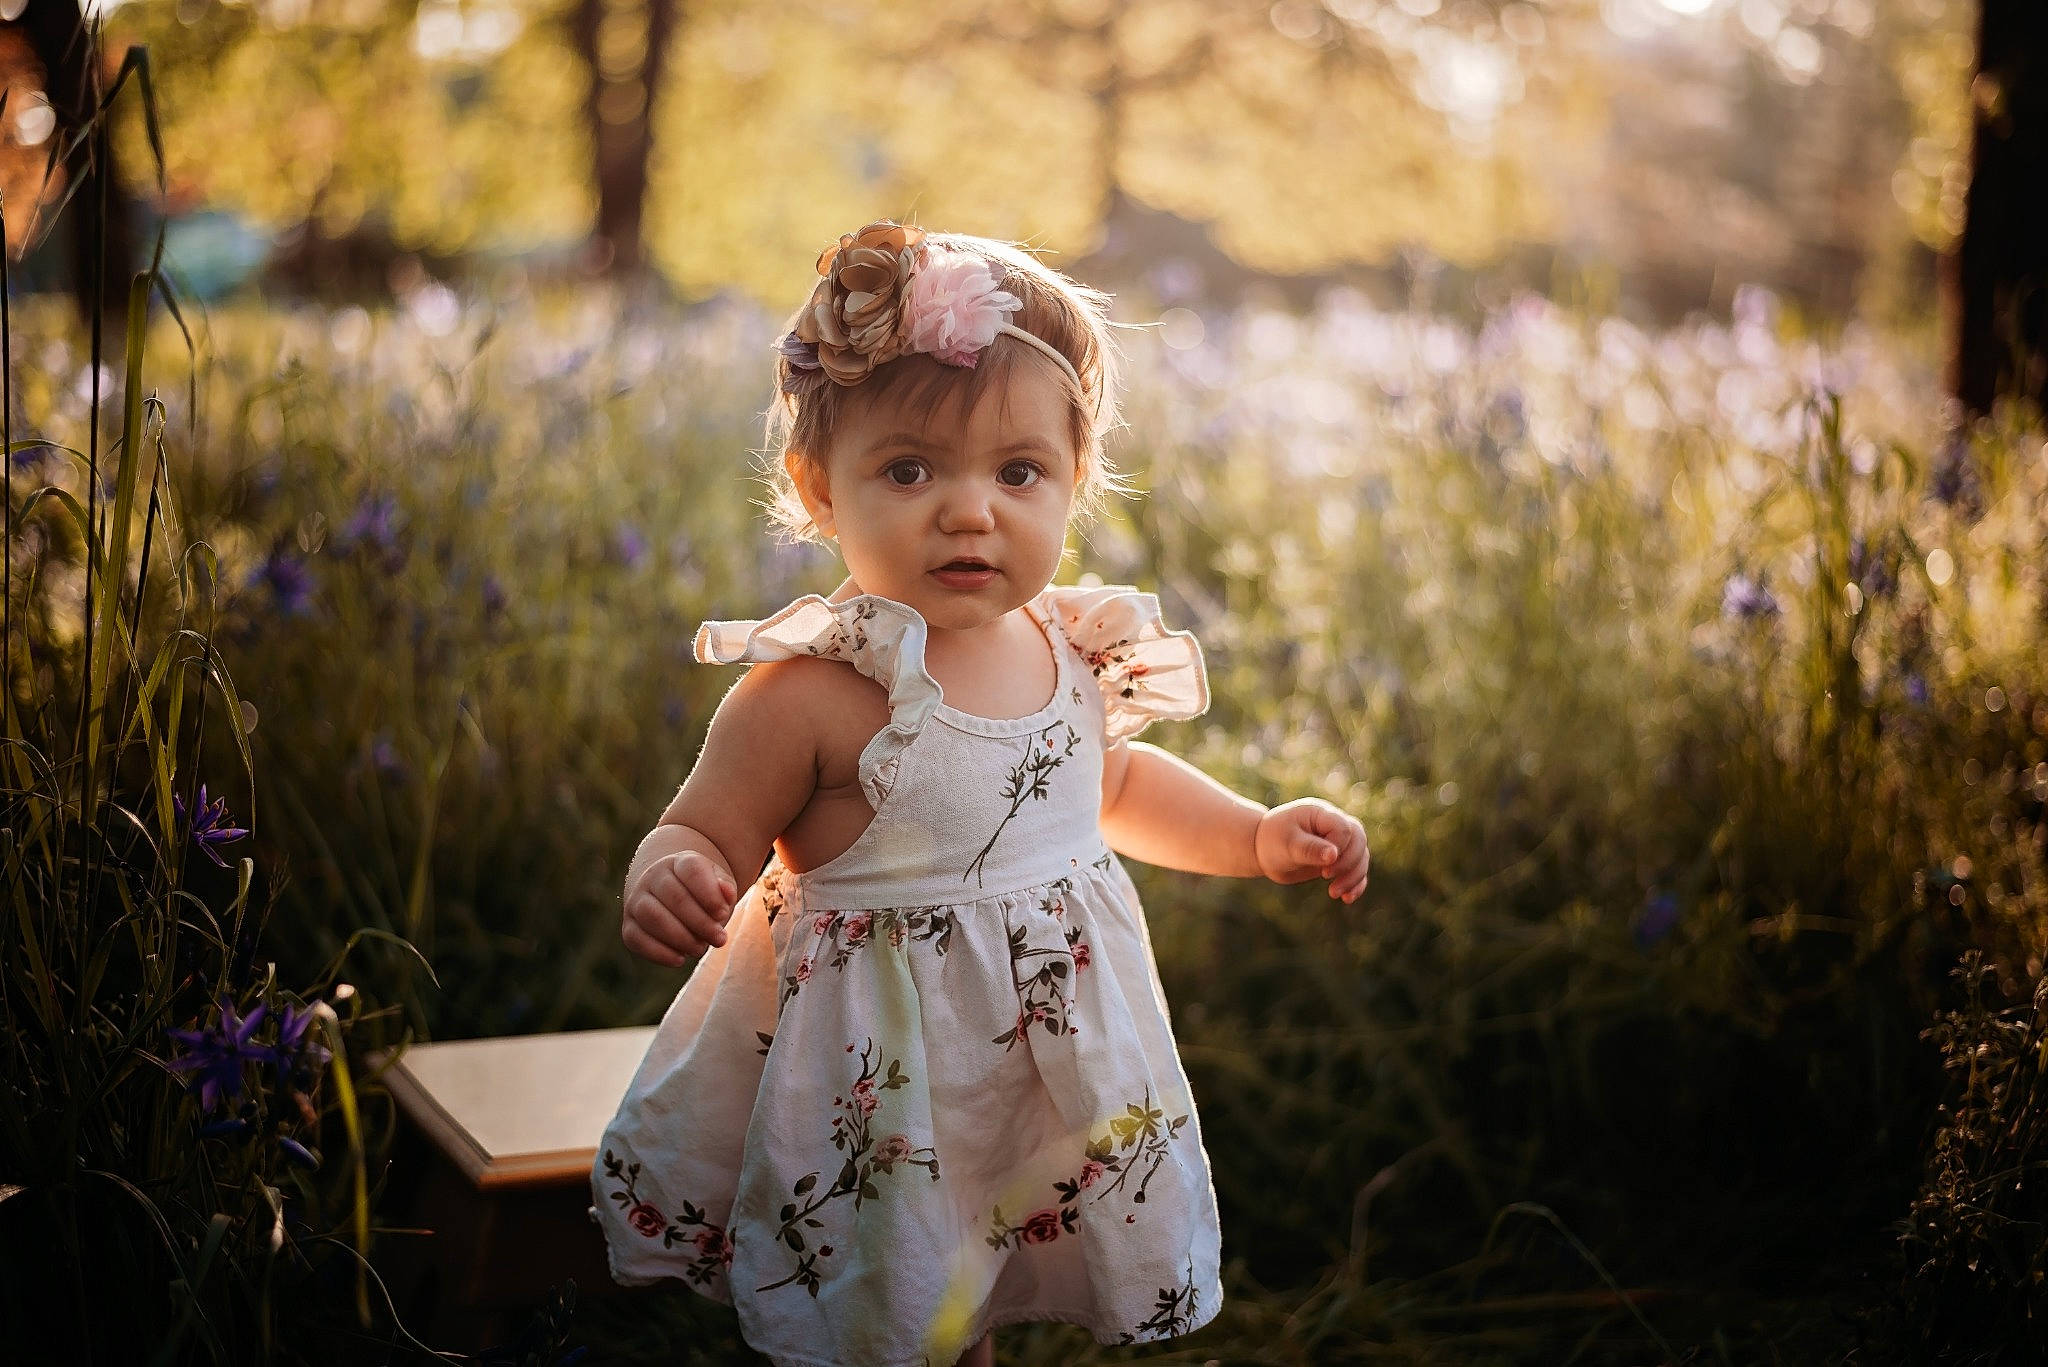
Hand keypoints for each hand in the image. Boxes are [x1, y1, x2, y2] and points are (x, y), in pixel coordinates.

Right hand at [622, 851, 737, 966]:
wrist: (671, 896)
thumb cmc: (702, 893)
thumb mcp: (719, 885)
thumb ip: (725, 888)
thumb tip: (726, 893)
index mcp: (679, 862)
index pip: (692, 871)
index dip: (709, 894)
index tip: (723, 913)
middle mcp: (653, 877)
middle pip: (675, 897)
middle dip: (700, 923)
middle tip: (719, 939)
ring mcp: (636, 901)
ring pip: (653, 917)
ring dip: (680, 938)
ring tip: (700, 949)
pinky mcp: (629, 926)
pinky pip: (637, 939)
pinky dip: (659, 953)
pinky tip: (680, 959)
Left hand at [1254, 798, 1369, 903]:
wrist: (1264, 850)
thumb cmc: (1272, 841)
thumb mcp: (1287, 844)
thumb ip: (1309, 848)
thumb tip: (1333, 855)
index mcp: (1321, 814)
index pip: (1344, 829)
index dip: (1339, 849)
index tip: (1322, 868)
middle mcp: (1334, 825)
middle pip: (1359, 841)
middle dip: (1349, 864)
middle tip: (1326, 878)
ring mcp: (1339, 842)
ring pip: (1361, 856)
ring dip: (1353, 877)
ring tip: (1335, 894)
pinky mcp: (1339, 859)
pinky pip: (1358, 869)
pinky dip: (1357, 884)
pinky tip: (1348, 899)